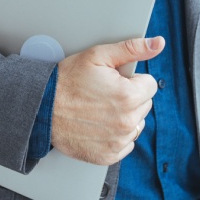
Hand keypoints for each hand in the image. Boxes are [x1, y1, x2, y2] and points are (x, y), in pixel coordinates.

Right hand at [51, 36, 163, 165]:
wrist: (42, 108)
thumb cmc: (67, 81)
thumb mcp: (98, 55)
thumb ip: (132, 48)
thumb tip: (157, 44)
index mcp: (128, 96)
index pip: (150, 85)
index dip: (133, 80)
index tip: (116, 80)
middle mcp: (126, 122)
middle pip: (144, 105)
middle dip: (130, 97)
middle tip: (105, 93)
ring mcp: (118, 141)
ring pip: (136, 124)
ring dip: (125, 117)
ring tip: (101, 109)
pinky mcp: (109, 155)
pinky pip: (125, 143)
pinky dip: (116, 135)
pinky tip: (99, 124)